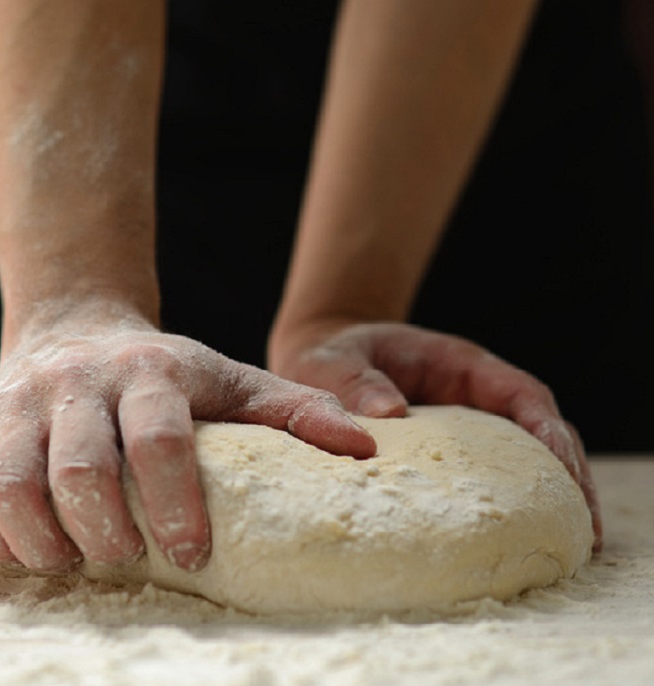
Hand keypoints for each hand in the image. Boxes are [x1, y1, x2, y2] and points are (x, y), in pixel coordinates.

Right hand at [0, 309, 375, 573]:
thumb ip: (297, 410)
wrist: (74, 323)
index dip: (174, 503)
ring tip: (75, 564)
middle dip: (106, 532)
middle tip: (128, 559)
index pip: (160, 439)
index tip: (192, 553)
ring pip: (16, 482)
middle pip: (82, 468)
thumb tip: (370, 446)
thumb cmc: (166, 370)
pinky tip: (25, 556)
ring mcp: (23, 398)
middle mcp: (81, 379)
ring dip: (45, 542)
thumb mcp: (232, 379)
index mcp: (152, 370)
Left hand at [269, 320, 601, 547]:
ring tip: (574, 547)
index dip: (548, 429)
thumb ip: (356, 382)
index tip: (563, 466)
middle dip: (569, 474)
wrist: (320, 362)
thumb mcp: (335, 362)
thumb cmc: (331, 356)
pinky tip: (526, 545)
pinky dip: (519, 507)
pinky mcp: (457, 456)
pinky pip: (498, 478)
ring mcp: (470, 426)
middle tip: (585, 527)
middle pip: (542, 431)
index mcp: (458, 365)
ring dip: (554, 497)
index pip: (520, 393)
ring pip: (529, 459)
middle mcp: (475, 395)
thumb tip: (391, 413)